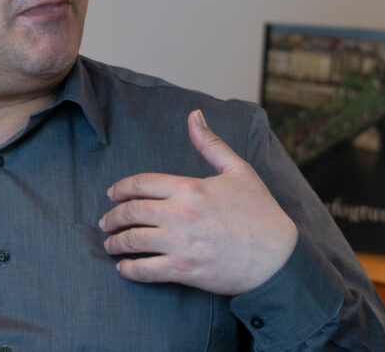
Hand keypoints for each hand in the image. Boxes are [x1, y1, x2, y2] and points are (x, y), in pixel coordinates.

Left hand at [99, 109, 297, 294]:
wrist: (279, 259)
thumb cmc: (261, 213)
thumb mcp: (238, 171)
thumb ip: (210, 144)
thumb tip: (194, 114)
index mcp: (189, 187)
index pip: (141, 183)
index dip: (120, 189)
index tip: (112, 195)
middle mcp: (180, 214)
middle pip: (131, 212)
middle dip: (112, 217)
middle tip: (105, 222)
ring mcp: (180, 243)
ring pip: (133, 241)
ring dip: (115, 243)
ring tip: (110, 244)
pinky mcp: (184, 270)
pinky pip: (145, 270)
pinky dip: (129, 269)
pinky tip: (124, 268)